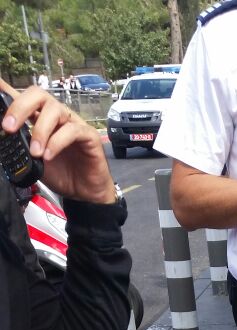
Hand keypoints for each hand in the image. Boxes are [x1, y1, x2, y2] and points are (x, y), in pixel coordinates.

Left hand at [0, 79, 114, 203]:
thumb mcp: (32, 160)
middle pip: (38, 95)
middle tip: (9, 127)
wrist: (85, 193)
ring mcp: (72, 123)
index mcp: (40, 118)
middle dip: (20, 107)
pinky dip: (57, 142)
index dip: (7, 88)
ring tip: (35, 152)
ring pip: (54, 110)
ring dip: (40, 130)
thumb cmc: (61, 174)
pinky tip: (49, 156)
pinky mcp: (88, 135)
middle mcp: (56, 116)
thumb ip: (19, 145)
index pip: (23, 97)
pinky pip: (72, 130)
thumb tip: (1, 135)